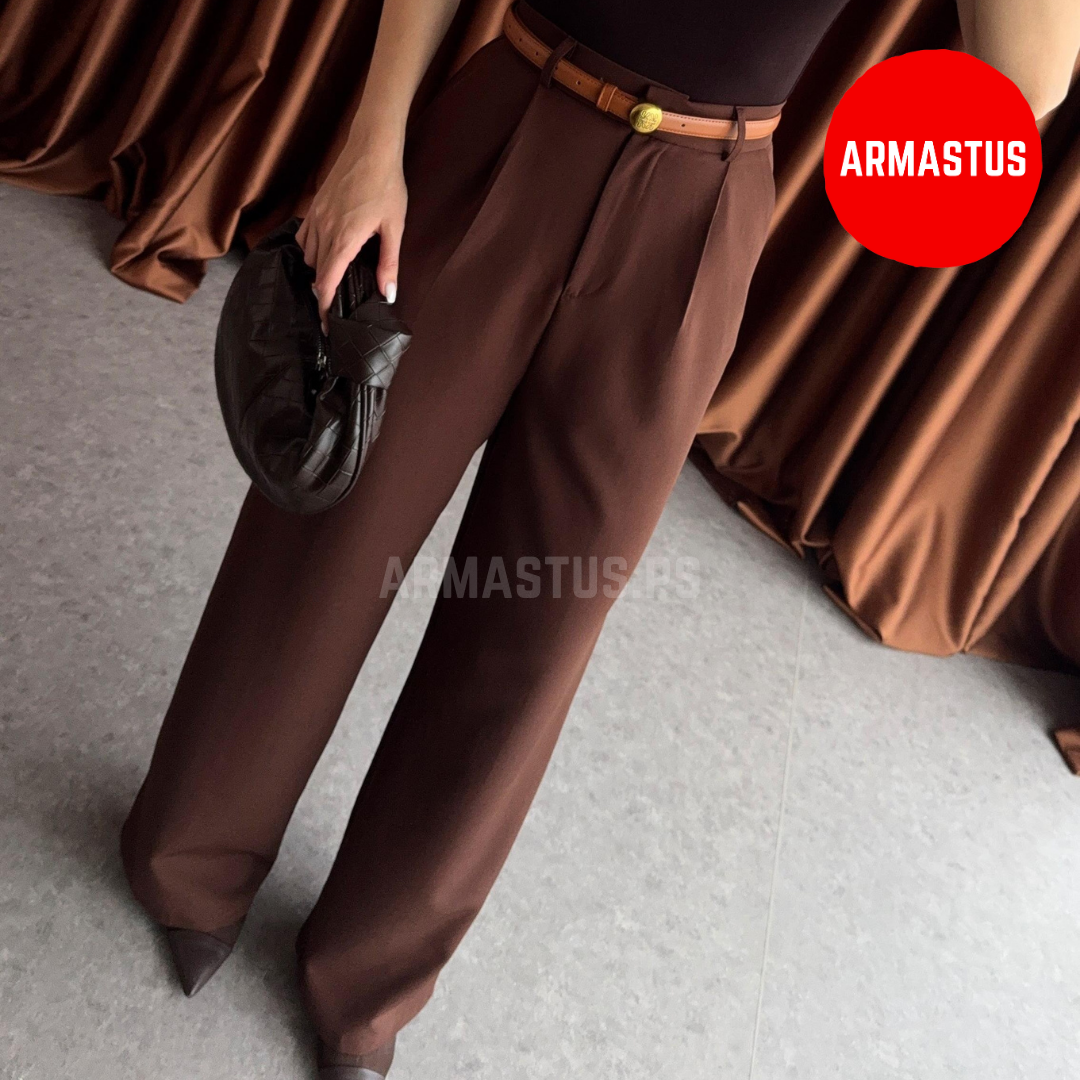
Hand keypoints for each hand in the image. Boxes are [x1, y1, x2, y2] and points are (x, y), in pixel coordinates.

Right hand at [297, 133, 407, 332]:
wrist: (372, 146)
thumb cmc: (387, 186)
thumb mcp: (394, 228)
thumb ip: (389, 263)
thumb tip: (387, 294)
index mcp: (344, 240)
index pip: (327, 283)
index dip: (325, 308)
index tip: (328, 326)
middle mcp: (324, 230)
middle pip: (315, 274)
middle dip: (322, 294)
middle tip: (334, 309)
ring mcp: (316, 217)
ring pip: (307, 256)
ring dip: (317, 271)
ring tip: (333, 279)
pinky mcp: (314, 206)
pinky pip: (303, 237)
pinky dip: (310, 250)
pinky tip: (325, 252)